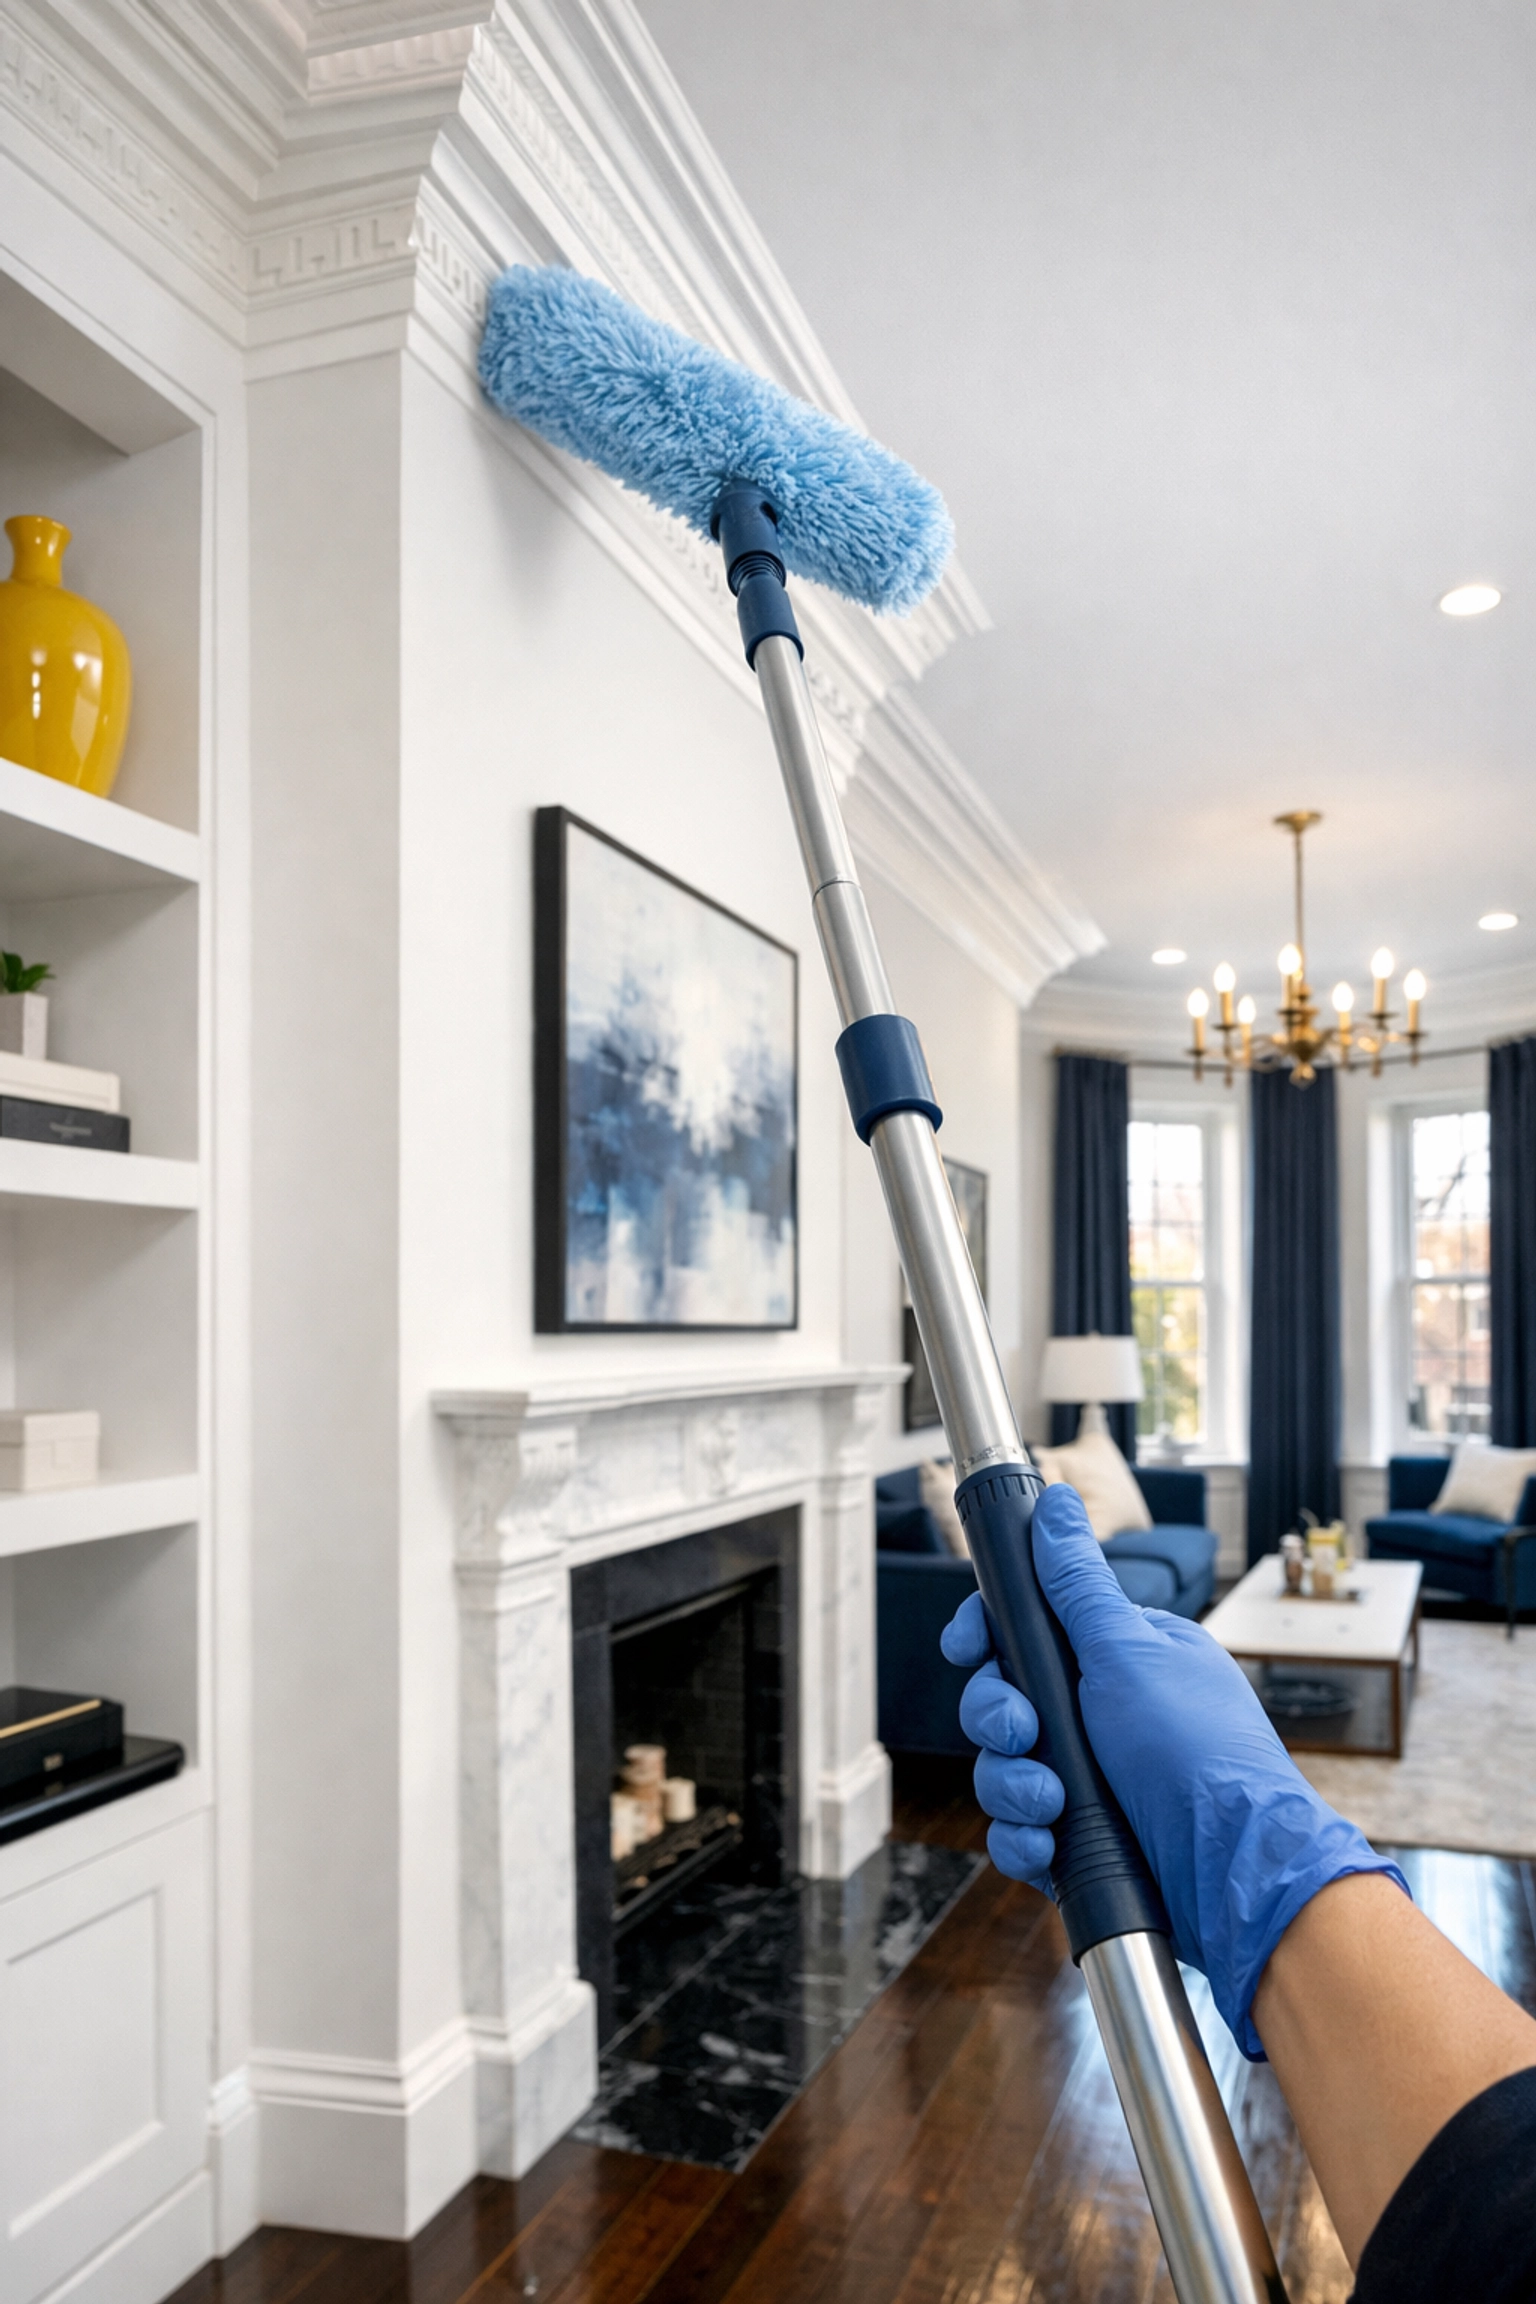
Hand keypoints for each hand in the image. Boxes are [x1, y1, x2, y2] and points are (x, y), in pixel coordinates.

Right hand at [940, 1482, 1407, 2055]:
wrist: (1232, 1874)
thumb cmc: (1196, 1754)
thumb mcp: (1127, 1650)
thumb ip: (1075, 1582)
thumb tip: (1054, 1504)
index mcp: (1120, 1659)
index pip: (1029, 1631)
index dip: (987, 1637)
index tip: (967, 1645)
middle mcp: (1104, 1715)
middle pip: (1004, 1698)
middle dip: (997, 1716)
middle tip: (1021, 1728)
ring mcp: (1093, 1781)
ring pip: (1004, 1767)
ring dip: (1011, 1784)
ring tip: (1049, 1801)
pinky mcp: (1082, 1841)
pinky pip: (1020, 1830)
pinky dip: (1025, 1838)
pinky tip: (1047, 1842)